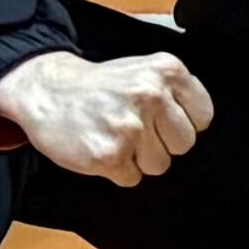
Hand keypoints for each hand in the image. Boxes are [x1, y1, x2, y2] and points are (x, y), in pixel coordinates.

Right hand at [0, 47, 210, 184]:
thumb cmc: (99, 85)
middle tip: (135, 130)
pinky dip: (117, 170)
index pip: (203, 117)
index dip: (182, 124)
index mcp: (167, 70)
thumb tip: (199, 124)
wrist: (45, 90)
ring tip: (116, 137)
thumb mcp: (144, 70)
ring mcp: (131, 126)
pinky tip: (102, 148)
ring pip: (160, 165)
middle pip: (184, 144)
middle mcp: (152, 95)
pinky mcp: (109, 154)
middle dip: (161, 143)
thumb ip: (175, 92)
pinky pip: (132, 178)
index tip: (162, 121)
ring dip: (138, 159)